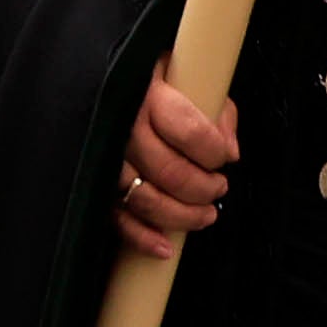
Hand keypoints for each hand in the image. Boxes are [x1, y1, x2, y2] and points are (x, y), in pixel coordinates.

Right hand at [112, 78, 235, 260]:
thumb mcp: (193, 79)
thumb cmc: (159, 82)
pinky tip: (165, 247)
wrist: (107, 79)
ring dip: (181, 216)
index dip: (213, 153)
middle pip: (169, 170)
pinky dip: (141, 238)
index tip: (223, 158)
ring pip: (144, 198)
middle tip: (219, 188)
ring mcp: (105, 157)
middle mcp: (122, 126)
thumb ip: (218, 111)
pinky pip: (116, 217)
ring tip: (205, 215)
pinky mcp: (96, 183)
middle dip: (203, 188)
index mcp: (149, 93)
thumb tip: (230, 151)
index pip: (189, 132)